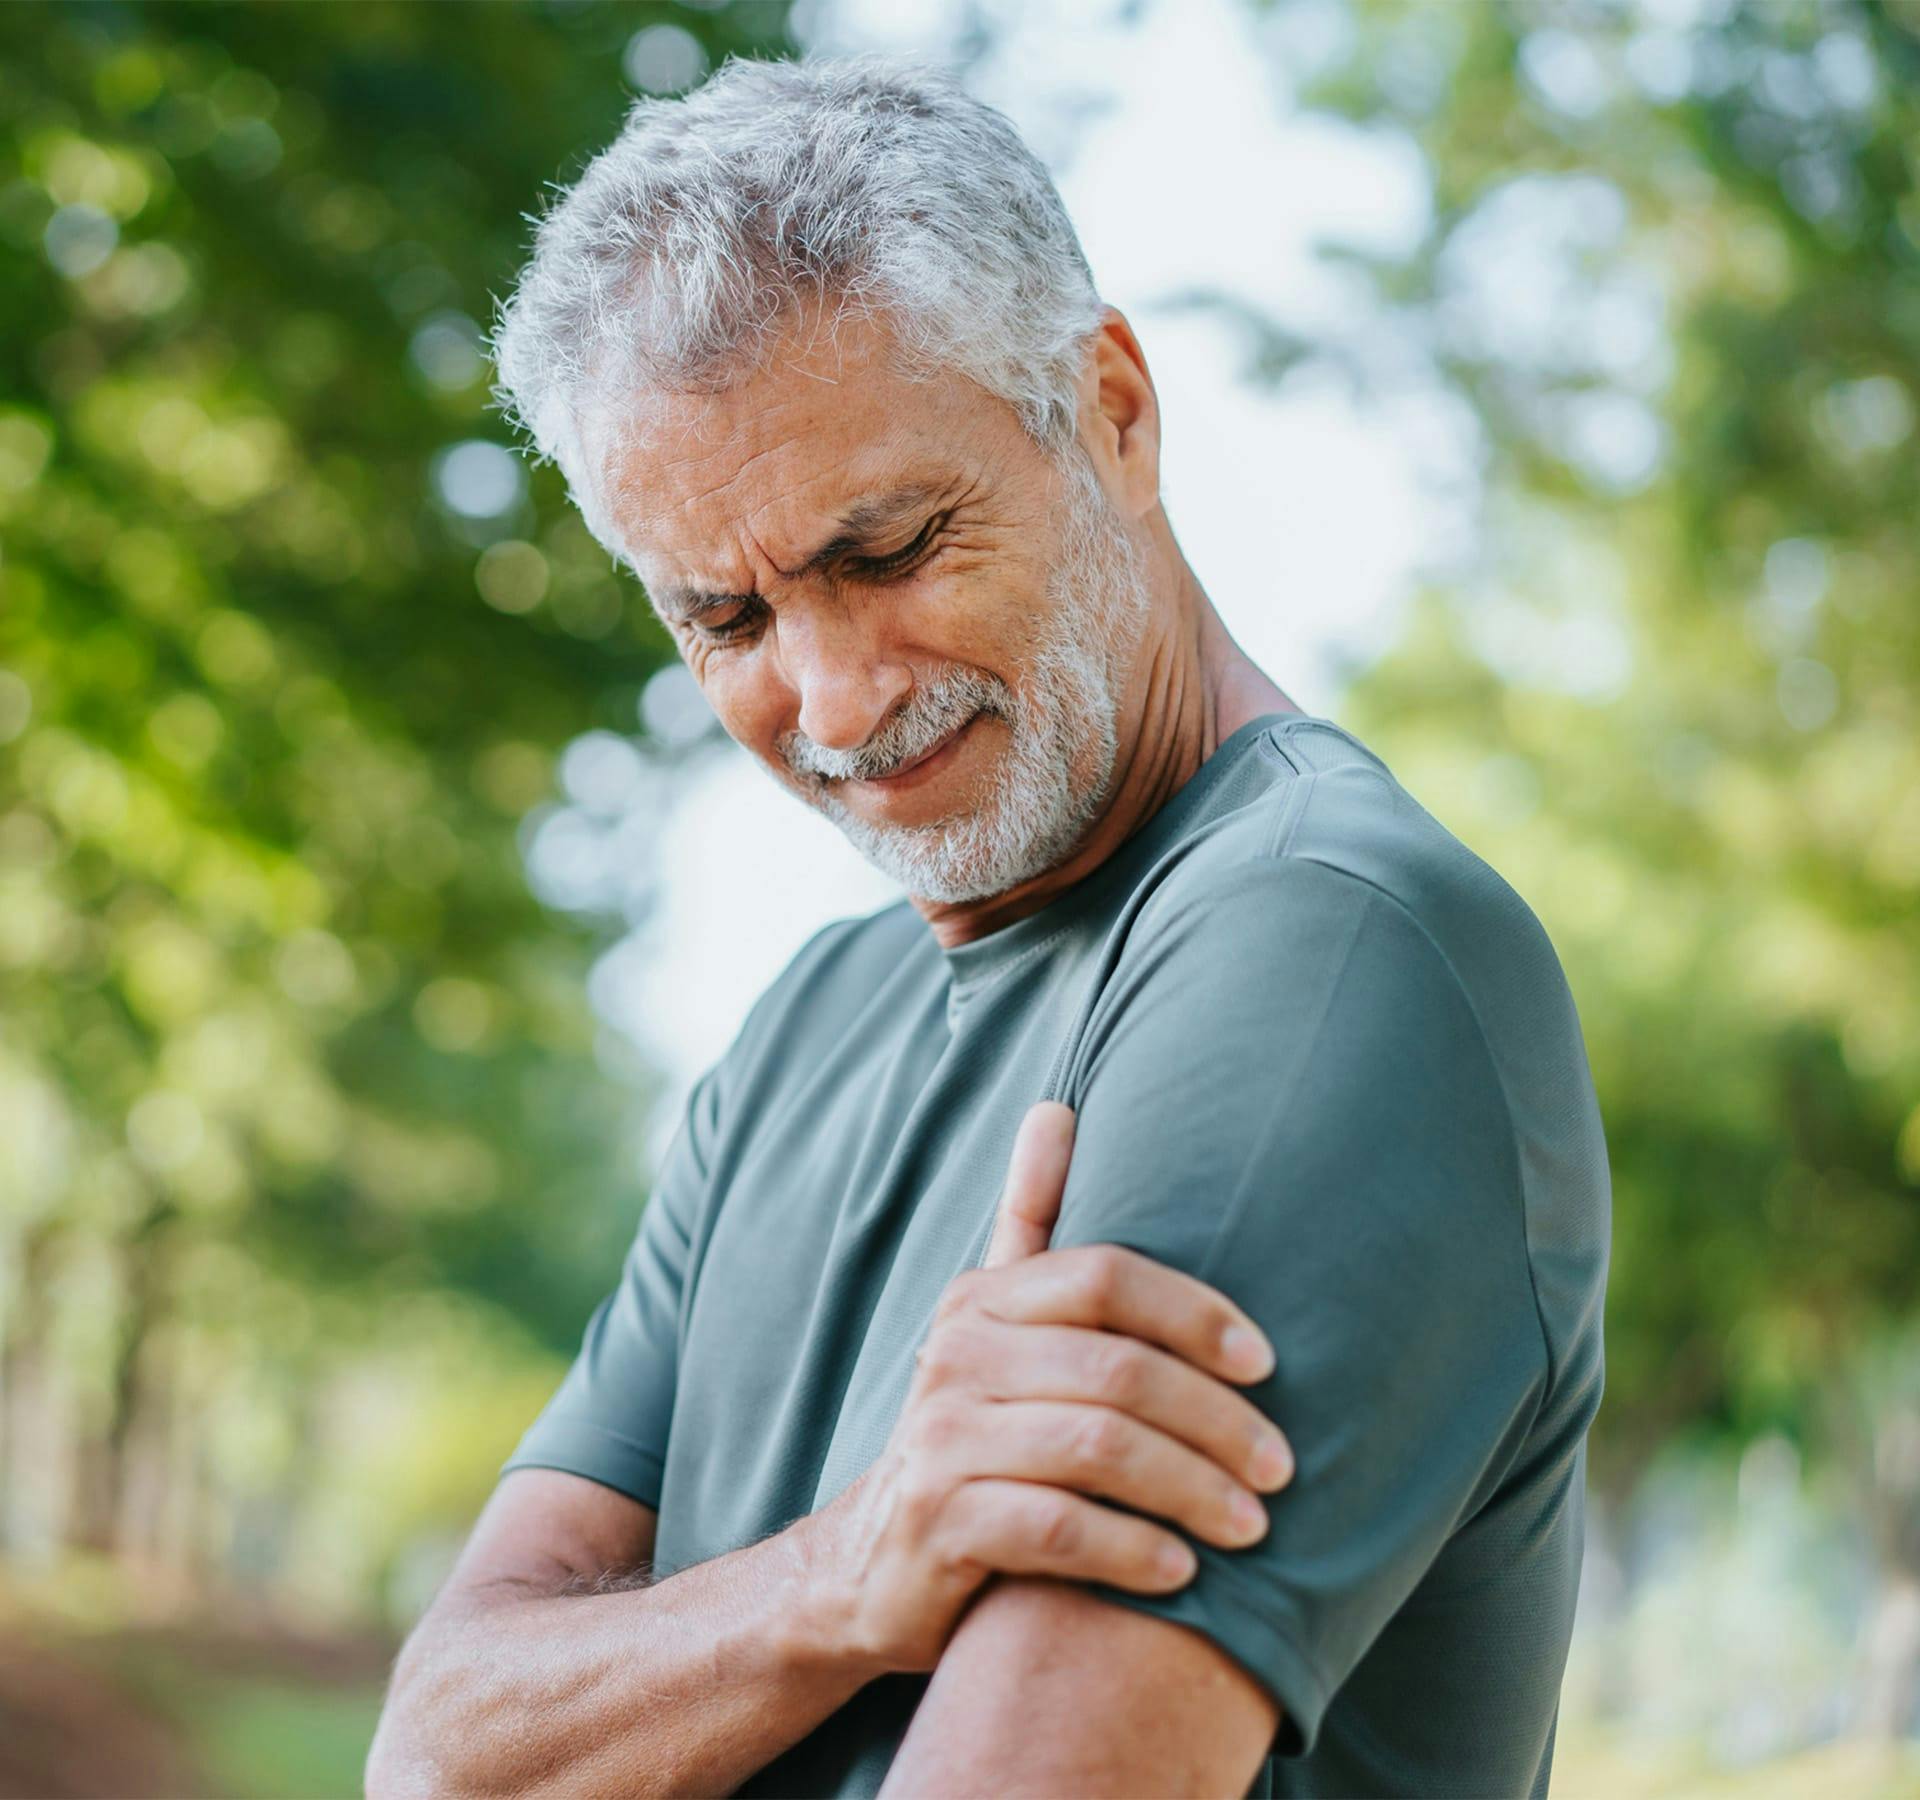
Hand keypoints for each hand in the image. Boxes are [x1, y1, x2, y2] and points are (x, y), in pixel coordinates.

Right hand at [809, 1100, 1292, 1675]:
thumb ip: (1031, 1221)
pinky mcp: (939, 1524)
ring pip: (1097, 1449)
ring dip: (1191, 1490)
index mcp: (984, 1299)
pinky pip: (1057, 1529)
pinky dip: (1132, 1549)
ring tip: (1250, 1526)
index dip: (1195, 1313)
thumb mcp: (994, 1322)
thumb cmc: (975, 1427)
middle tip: (1280, 1469)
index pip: (1106, 1276)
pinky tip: (1182, 1569)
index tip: (1266, 1364)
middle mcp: (957, 1356)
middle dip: (1216, 1421)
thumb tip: (1056, 1108)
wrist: (874, 1561)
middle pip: (1117, 1369)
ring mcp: (942, 1439)